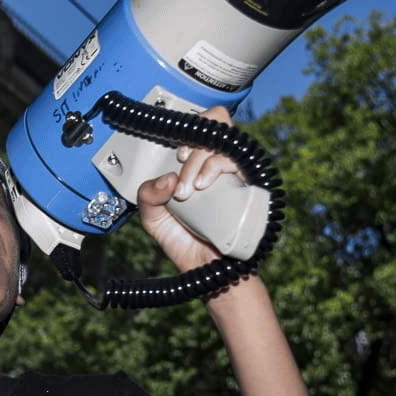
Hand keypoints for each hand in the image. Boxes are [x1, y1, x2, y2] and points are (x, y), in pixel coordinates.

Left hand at [135, 105, 245, 272]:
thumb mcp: (154, 219)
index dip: (185, 127)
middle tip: (178, 167)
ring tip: (187, 190)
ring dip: (196, 160)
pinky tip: (201, 186)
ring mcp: (233, 173)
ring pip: (221, 140)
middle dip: (191, 140)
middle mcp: (216, 164)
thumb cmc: (187, 244)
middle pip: (214, 122)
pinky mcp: (248, 184)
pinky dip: (214, 167)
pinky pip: (234, 161)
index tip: (172, 151)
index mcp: (195, 166)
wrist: (208, 273)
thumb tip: (166, 177)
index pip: (198, 128)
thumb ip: (146, 196)